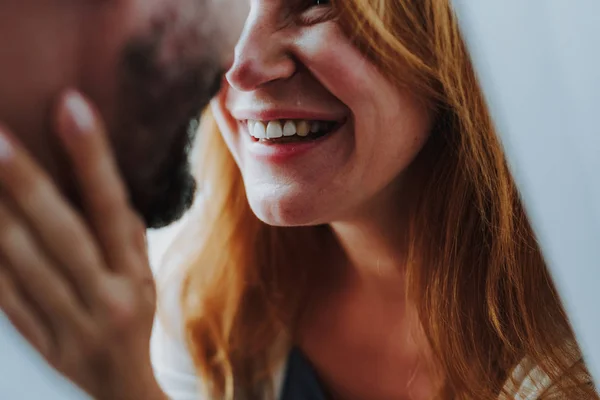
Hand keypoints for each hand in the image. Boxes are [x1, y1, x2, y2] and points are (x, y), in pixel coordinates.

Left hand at [0, 91, 164, 399]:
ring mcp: (66, 323)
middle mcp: (103, 297)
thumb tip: (96, 177)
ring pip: (18, 262)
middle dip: (26, 182)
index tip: (72, 106)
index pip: (113, 208)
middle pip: (59, 234)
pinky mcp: (36, 340)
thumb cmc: (136, 317)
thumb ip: (122, 229)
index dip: (93, 157)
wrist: (122, 389)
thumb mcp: (145, 273)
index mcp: (135, 274)